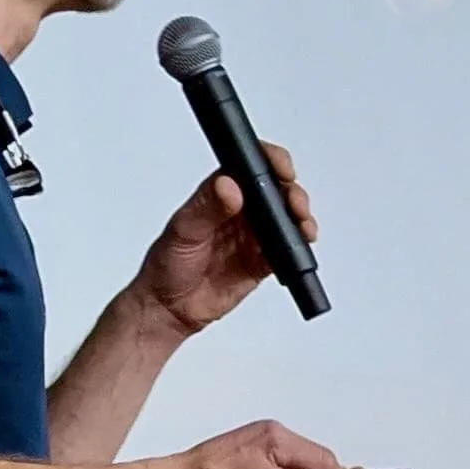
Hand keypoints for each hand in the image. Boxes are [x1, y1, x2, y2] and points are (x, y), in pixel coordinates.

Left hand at [133, 150, 318, 336]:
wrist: (169, 307)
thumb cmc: (167, 264)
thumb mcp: (184, 230)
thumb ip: (208, 207)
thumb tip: (229, 187)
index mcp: (219, 194)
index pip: (250, 166)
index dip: (271, 161)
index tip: (282, 169)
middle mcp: (239, 211)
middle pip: (276, 190)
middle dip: (293, 193)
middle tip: (295, 204)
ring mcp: (252, 236)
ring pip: (286, 219)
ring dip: (300, 219)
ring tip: (303, 227)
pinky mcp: (261, 262)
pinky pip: (287, 251)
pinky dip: (298, 248)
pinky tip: (300, 247)